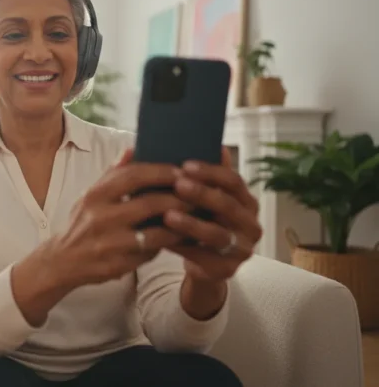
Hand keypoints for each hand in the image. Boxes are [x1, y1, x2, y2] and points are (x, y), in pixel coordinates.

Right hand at [46, 149, 187, 287]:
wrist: (61, 261)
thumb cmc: (82, 223)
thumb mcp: (90, 196)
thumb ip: (113, 174)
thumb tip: (132, 148)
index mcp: (95, 196)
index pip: (133, 176)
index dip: (161, 172)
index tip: (182, 171)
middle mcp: (100, 218)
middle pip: (150, 204)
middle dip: (178, 199)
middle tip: (197, 195)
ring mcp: (109, 244)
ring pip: (155, 234)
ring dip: (178, 226)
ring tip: (194, 218)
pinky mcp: (117, 265)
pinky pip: (150, 254)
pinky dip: (166, 246)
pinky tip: (178, 239)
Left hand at [164, 147, 261, 283]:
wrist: (204, 266)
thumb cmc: (202, 223)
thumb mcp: (204, 201)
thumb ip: (204, 177)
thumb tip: (211, 145)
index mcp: (246, 201)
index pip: (233, 181)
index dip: (211, 172)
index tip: (185, 165)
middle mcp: (250, 223)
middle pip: (228, 205)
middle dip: (202, 194)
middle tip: (177, 185)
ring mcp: (242, 248)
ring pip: (217, 234)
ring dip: (191, 224)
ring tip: (168, 215)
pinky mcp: (228, 269)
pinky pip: (204, 258)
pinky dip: (183, 248)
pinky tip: (164, 240)